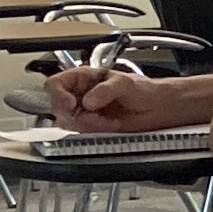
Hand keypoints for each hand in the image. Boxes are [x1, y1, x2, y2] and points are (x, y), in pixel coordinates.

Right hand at [57, 67, 179, 132]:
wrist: (157, 108)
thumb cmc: (143, 90)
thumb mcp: (124, 84)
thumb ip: (105, 90)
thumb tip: (87, 101)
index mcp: (82, 78)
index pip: (55, 84)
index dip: (57, 95)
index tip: (70, 104)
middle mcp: (79, 94)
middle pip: (57, 107)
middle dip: (75, 115)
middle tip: (94, 117)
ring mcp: (84, 112)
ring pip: (68, 123)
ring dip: (87, 125)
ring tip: (107, 121)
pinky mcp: (92, 127)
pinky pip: (82, 133)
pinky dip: (95, 132)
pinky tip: (110, 125)